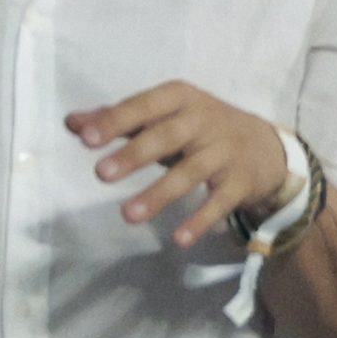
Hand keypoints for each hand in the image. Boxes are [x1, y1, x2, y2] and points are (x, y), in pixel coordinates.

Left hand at [68, 82, 292, 250]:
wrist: (265, 146)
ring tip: (127, 215)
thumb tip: (71, 122)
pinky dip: (201, 219)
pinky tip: (179, 238)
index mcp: (181, 99)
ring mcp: (226, 151)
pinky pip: (220, 201)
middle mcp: (205, 120)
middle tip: (101, 174)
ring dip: (160, 193)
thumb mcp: (165, 116)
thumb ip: (120, 119)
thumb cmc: (199, 128)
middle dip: (136, 154)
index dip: (117, 120)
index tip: (86, 139)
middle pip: (169, 135)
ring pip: (192, 171)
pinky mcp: (241, 181)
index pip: (146, 105)